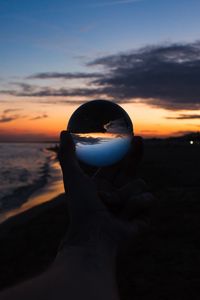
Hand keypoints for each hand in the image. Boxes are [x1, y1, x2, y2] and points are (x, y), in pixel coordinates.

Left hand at [58, 131, 153, 249]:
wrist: (93, 235)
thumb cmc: (81, 207)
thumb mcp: (73, 177)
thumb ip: (68, 155)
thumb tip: (64, 132)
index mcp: (103, 185)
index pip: (117, 164)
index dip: (123, 151)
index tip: (129, 137)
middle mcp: (118, 194)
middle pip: (132, 169)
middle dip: (136, 154)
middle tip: (138, 140)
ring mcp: (131, 205)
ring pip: (140, 183)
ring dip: (125, 194)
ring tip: (113, 206)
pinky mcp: (143, 216)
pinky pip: (148, 199)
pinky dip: (136, 205)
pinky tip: (126, 217)